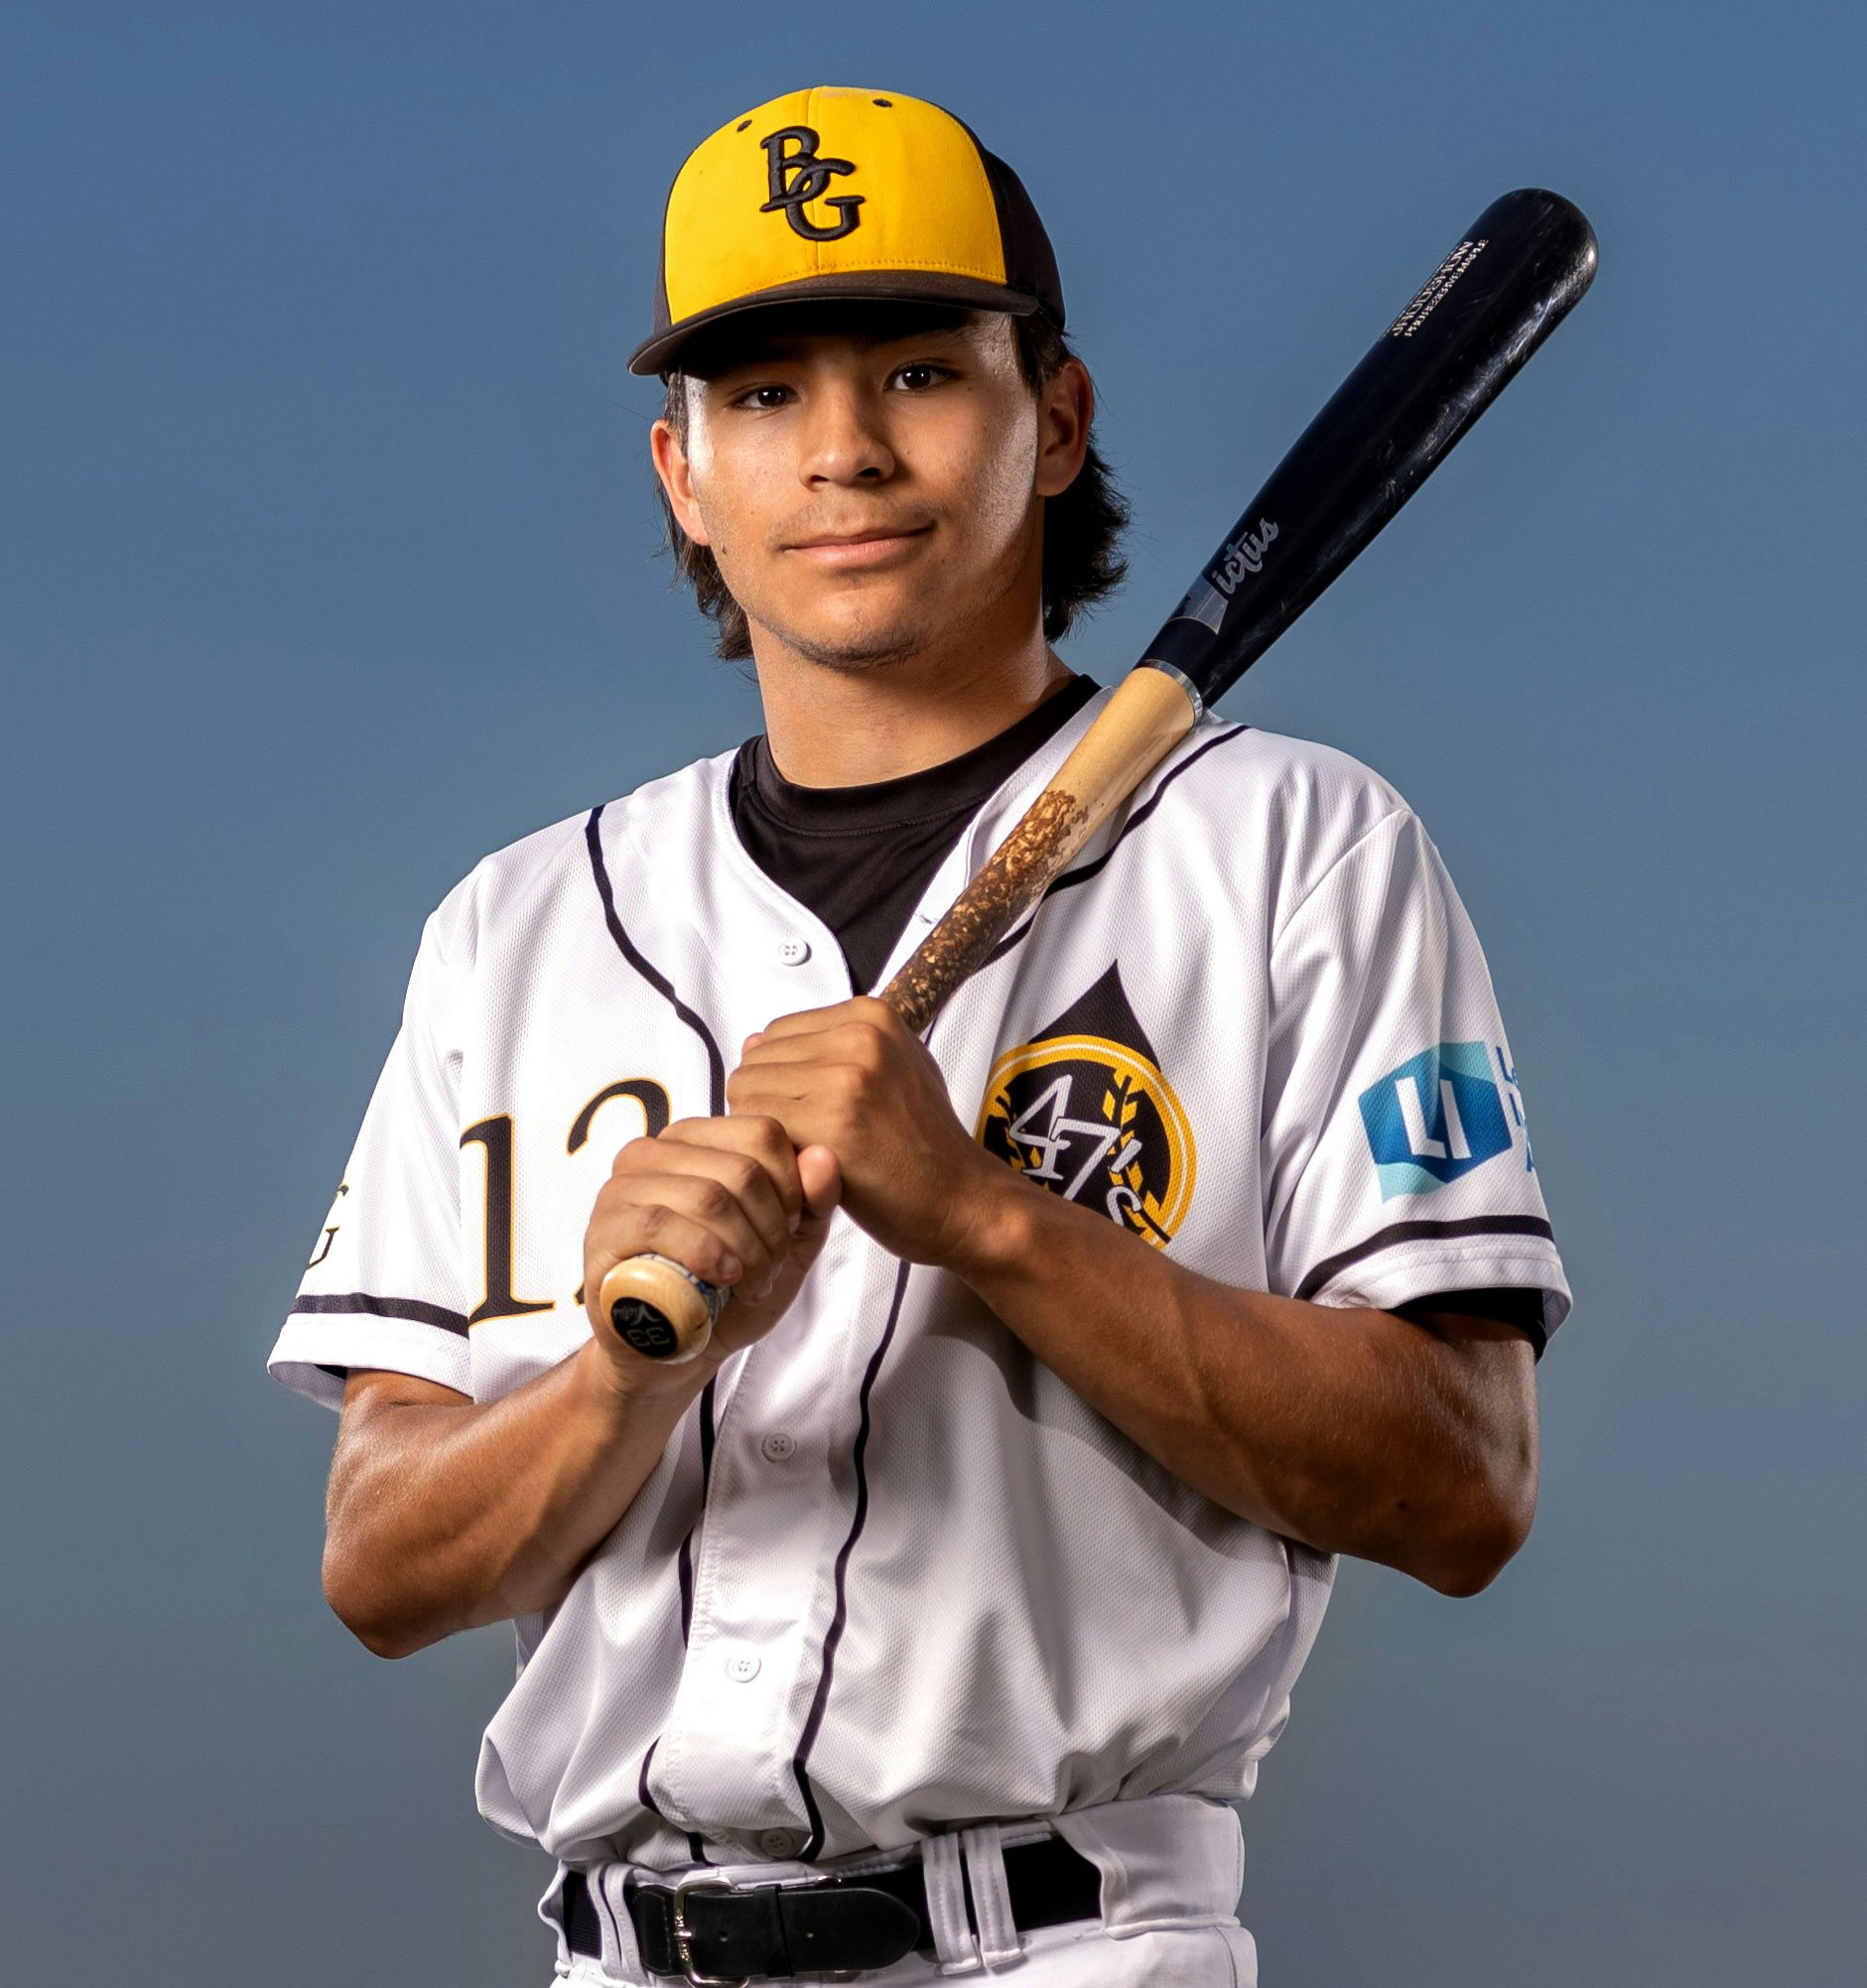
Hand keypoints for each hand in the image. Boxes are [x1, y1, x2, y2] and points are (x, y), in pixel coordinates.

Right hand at [582, 1116, 842, 1373]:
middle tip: (772, 1269)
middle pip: (742, 1169)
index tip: (789, 1232)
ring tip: (750, 1283)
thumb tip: (823, 1157)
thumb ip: (812, 1202)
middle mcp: (654, 1152)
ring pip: (707, 1197)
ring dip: (746, 1250)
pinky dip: (703, 1253)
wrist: (671, 1353)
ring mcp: (621, 1189)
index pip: (763, 1132)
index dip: (791, 1187)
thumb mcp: (787, 1246)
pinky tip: (722, 1278)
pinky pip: (658, 1224)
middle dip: (772, 1229)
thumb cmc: (726, 1290)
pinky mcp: (602, 1231)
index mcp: (696, 1140)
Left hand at [725, 996, 1011, 1270]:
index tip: (807, 1110)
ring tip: (805, 1152)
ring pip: (748, 1093)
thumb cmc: (925, 1144)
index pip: (775, 1034)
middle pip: (757, 1061)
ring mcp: (848, 1077)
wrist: (963, 1199)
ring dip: (765, 1129)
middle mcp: (860, 1036)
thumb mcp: (889, 1072)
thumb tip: (750, 1043)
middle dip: (766, 1102)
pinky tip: (806, 1168)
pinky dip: (772, 1153)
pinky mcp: (835, 1123)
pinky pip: (761, 1126)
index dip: (778, 1078)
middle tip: (804, 1138)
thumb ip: (824, 1051)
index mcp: (871, 1016)